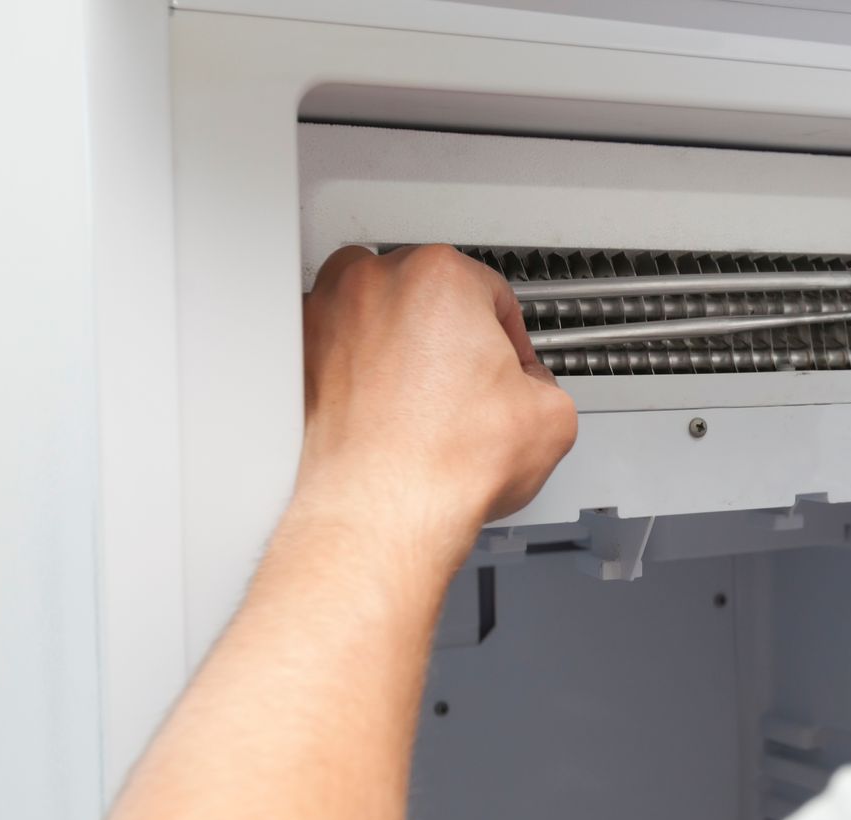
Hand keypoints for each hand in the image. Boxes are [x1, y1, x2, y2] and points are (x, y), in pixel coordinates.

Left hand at [297, 245, 577, 559]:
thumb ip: (544, 383)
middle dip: (449, 331)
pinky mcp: (299, 356)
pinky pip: (336, 345)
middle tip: (468, 378)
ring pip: (376, 310)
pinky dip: (356, 365)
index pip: (491, 291)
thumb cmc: (446, 464)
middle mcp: (375, 284)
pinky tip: (384, 402)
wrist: (382, 511)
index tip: (509, 363)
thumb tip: (531, 390)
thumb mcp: (551, 417)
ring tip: (424, 389)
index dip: (509, 335)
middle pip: (427, 292)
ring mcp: (327, 316)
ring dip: (400, 339)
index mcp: (441, 278)